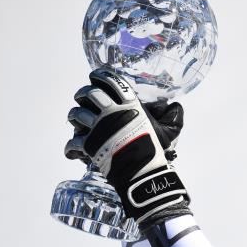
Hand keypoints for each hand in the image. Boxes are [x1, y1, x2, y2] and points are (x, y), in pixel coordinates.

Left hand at [65, 69, 189, 226]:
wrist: (141, 170)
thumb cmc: (154, 148)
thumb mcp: (167, 130)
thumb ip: (172, 117)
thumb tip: (176, 107)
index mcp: (128, 105)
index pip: (111, 81)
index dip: (100, 76)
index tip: (95, 76)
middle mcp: (110, 112)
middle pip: (88, 93)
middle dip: (83, 94)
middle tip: (84, 98)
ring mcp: (97, 127)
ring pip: (76, 114)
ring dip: (75, 118)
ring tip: (78, 124)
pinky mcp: (88, 144)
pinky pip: (72, 142)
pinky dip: (71, 148)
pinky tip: (74, 151)